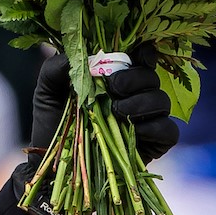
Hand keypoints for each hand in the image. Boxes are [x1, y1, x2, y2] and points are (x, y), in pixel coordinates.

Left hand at [28, 51, 178, 163]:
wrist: (53, 162)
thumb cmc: (53, 124)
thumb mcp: (47, 92)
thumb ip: (57, 69)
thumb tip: (79, 54)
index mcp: (115, 78)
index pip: (139, 59)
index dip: (143, 52)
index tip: (135, 54)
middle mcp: (135, 95)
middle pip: (151, 77)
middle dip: (134, 78)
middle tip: (113, 87)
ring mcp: (147, 119)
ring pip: (162, 100)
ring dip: (141, 102)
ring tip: (117, 111)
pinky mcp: (154, 143)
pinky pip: (168, 130)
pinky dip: (154, 127)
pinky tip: (133, 129)